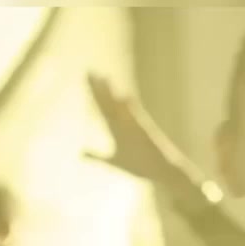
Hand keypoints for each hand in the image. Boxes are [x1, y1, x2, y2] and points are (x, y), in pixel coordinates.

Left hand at [85, 74, 222, 215]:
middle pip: (108, 104)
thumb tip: (81, 153)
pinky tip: (124, 96)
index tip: (86, 76)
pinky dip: (130, 109)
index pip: (103, 108)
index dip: (94, 94)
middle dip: (98, 89)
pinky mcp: (147, 134)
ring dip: (112, 94)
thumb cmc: (141, 167)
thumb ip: (97, 157)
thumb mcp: (114, 161)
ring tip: (104, 78)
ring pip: (121, 108)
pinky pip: (137, 120)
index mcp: (117, 130)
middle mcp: (126, 125)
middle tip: (89, 71)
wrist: (163, 174)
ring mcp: (136, 128)